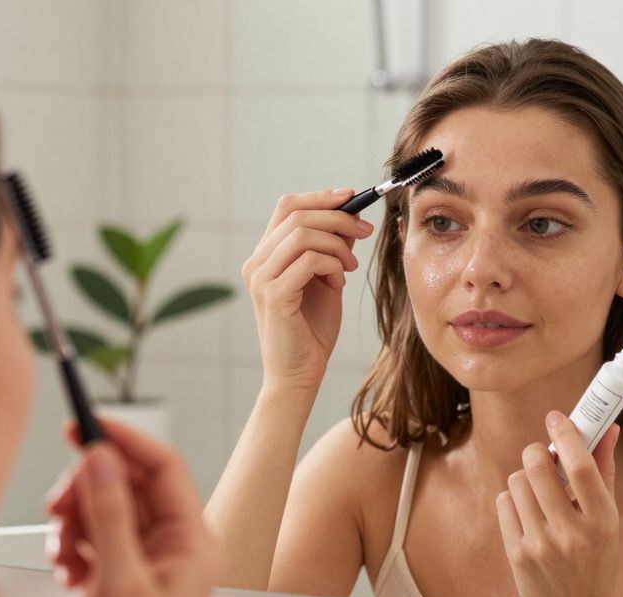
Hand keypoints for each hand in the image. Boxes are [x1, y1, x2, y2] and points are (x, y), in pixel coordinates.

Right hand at [46, 419, 221, 596]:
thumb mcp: (119, 584)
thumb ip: (110, 514)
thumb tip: (103, 458)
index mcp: (193, 545)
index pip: (163, 468)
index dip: (123, 440)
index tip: (84, 424)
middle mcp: (171, 551)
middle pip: (127, 484)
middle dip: (88, 490)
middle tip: (60, 505)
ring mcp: (141, 565)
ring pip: (103, 509)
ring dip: (75, 521)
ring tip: (66, 553)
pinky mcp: (112, 582)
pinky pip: (89, 537)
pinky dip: (70, 546)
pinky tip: (65, 571)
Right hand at [241, 189, 374, 393]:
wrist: (299, 374)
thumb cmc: (312, 331)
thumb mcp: (327, 280)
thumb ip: (333, 249)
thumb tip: (351, 217)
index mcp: (266, 255)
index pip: (288, 207)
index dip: (321, 196)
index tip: (352, 197)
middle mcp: (257, 262)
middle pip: (298, 215)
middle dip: (339, 217)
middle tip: (366, 231)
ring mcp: (261, 278)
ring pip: (304, 234)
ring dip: (338, 245)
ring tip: (351, 267)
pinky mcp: (273, 294)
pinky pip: (308, 260)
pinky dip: (332, 265)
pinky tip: (340, 282)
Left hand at [495, 411, 621, 596]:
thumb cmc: (597, 559)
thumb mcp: (609, 519)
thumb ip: (605, 471)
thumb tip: (609, 428)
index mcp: (602, 522)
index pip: (581, 466)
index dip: (566, 435)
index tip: (556, 417)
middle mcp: (572, 534)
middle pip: (537, 467)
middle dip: (536, 453)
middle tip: (543, 457)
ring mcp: (541, 546)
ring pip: (516, 482)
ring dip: (525, 478)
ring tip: (538, 493)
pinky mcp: (517, 555)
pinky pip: (504, 503)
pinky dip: (513, 500)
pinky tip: (528, 513)